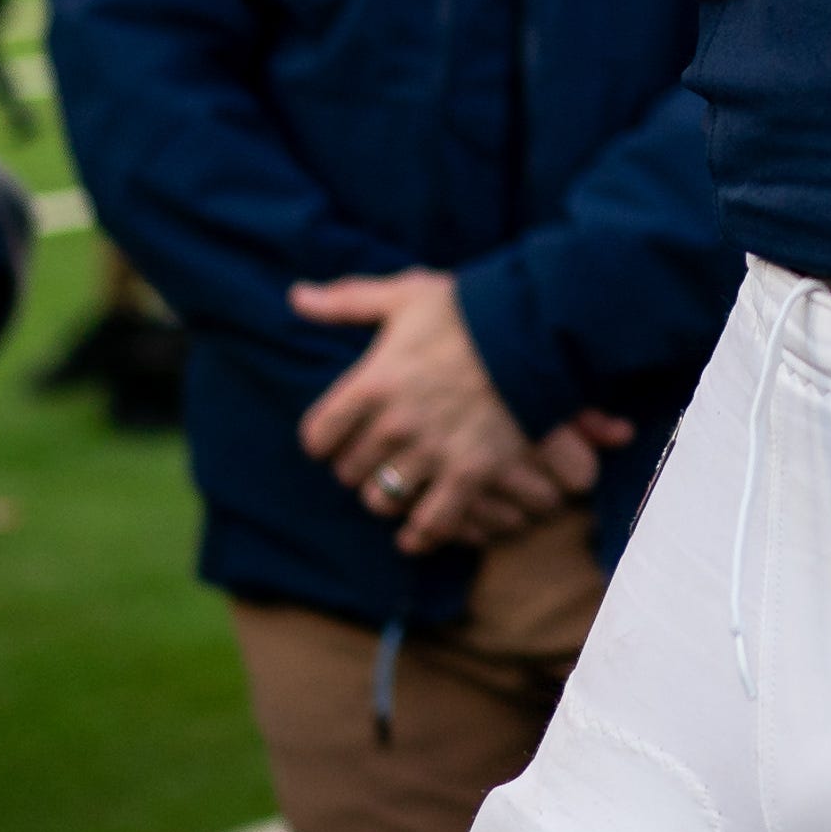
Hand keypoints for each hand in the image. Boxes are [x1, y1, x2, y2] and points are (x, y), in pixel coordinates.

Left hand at [292, 267, 628, 553]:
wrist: (533, 329)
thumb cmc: (466, 310)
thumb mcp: (404, 295)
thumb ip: (348, 301)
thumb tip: (297, 296)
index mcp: (372, 382)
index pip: (319, 435)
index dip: (324, 440)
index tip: (335, 438)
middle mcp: (394, 423)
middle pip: (349, 470)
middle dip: (357, 466)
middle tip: (371, 459)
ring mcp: (431, 452)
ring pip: (381, 499)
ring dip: (385, 495)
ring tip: (394, 487)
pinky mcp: (468, 474)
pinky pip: (431, 524)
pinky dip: (420, 536)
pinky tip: (415, 535)